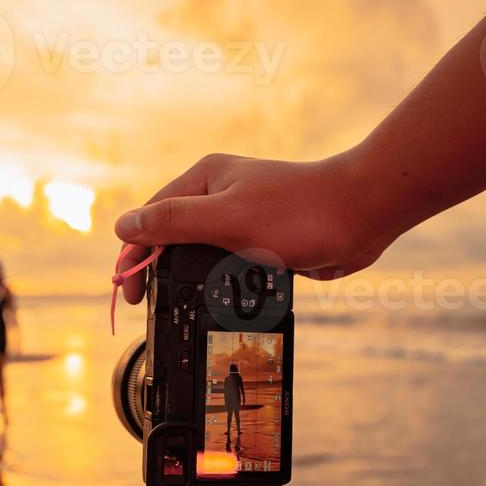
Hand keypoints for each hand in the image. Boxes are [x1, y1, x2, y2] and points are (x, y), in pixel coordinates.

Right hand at [114, 152, 386, 302]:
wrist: (360, 215)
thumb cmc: (298, 211)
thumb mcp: (227, 217)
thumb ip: (174, 222)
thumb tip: (124, 226)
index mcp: (204, 180)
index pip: (152, 216)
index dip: (134, 253)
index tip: (127, 288)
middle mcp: (219, 195)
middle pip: (173, 235)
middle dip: (158, 268)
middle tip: (146, 303)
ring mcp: (241, 216)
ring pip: (201, 252)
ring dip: (188, 276)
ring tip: (177, 305)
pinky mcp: (262, 239)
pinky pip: (229, 263)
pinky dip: (219, 281)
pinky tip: (217, 299)